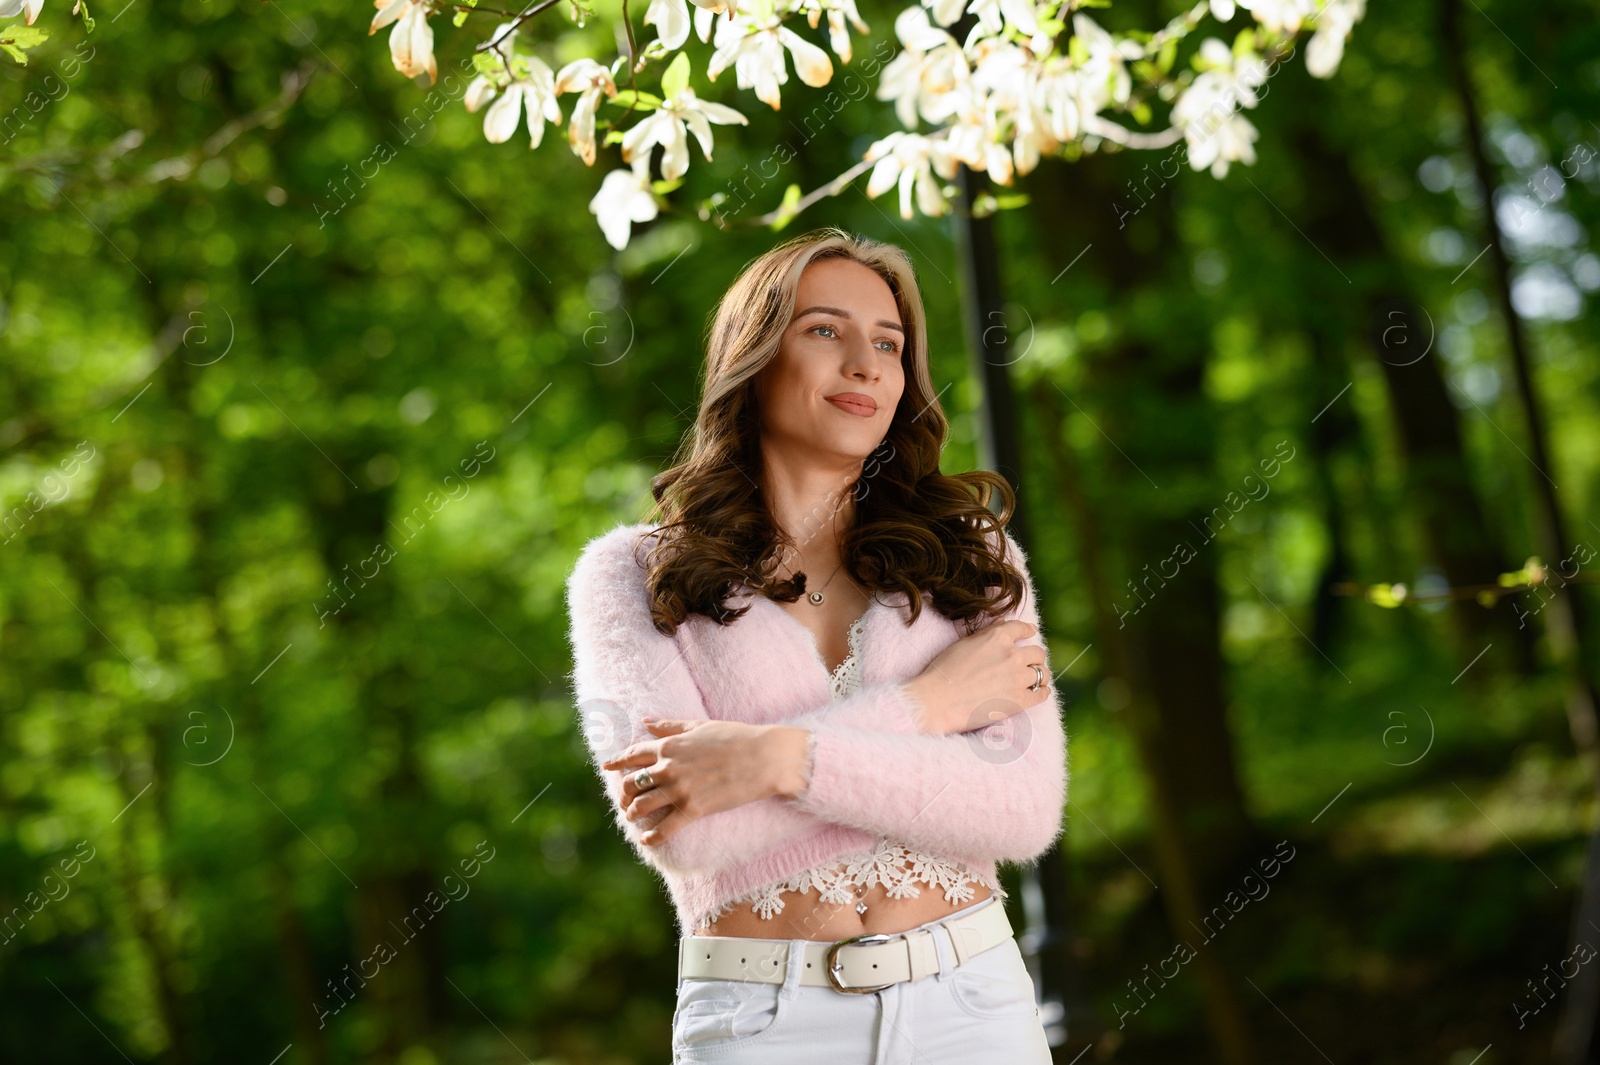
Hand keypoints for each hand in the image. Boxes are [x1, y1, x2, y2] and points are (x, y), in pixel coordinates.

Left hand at [599, 719, 799, 847]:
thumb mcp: (698, 725)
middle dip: (625, 793)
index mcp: (668, 745)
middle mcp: (668, 767)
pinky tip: (647, 841)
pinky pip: (664, 829)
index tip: (606, 768)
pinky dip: (652, 837)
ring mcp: (679, 789)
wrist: (763, 757)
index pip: (632, 755)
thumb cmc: (735, 737)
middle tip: (625, 800)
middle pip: (632, 783)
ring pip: (642, 806)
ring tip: (633, 818)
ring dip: (633, 814)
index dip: (616, 762)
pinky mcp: (693, 809)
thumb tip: (646, 721)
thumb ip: (669, 726)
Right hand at [903, 620, 1050, 735]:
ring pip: (1042, 673)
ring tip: (1034, 680)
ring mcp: (1017, 678)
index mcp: (997, 637)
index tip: (1031, 633)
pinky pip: (1041, 694)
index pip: (1021, 628)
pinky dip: (1042, 692)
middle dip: (1034, 657)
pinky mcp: (1019, 701)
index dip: (1028, 630)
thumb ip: (987, 632)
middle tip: (1029, 663)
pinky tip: (1039, 692)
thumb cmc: (944, 670)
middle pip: (1037, 652)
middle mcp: (1012, 655)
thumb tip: (1002, 622)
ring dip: (1039, 675)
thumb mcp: (964, 643)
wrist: (938, 700)